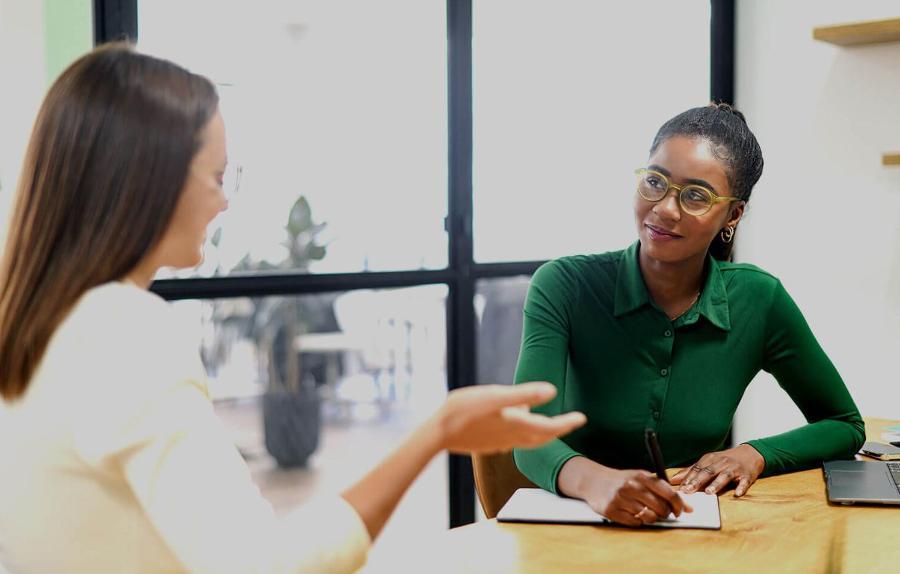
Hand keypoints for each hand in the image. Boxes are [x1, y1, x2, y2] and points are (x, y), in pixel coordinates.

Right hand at [435, 382, 585, 453]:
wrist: (438, 433)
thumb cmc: (464, 410)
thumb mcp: (495, 396)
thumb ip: (524, 394)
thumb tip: (552, 391)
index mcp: (517, 425)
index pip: (550, 427)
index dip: (567, 423)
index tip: (582, 418)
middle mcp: (512, 437)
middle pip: (542, 437)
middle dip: (558, 430)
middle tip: (572, 422)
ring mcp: (500, 443)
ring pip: (528, 440)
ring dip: (542, 433)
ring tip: (548, 422)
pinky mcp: (489, 443)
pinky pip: (514, 441)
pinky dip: (524, 434)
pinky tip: (516, 424)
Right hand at [572, 462, 689, 526]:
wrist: (593, 480)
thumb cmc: (622, 480)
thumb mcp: (640, 478)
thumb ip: (663, 490)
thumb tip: (689, 508)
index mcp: (641, 476)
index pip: (669, 493)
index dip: (679, 505)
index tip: (680, 511)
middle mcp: (631, 486)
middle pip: (661, 508)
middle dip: (664, 513)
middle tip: (660, 511)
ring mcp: (620, 499)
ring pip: (649, 518)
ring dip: (650, 518)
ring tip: (644, 511)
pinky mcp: (611, 511)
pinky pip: (635, 523)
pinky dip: (637, 521)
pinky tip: (631, 513)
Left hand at [670, 444, 765, 496]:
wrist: (750, 453)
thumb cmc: (726, 460)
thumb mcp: (708, 462)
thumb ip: (691, 471)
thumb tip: (673, 479)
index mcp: (710, 459)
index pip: (697, 469)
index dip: (688, 478)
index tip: (680, 488)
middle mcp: (721, 462)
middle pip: (708, 472)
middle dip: (697, 481)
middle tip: (689, 491)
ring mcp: (734, 469)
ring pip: (724, 475)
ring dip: (716, 484)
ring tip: (708, 492)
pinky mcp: (747, 475)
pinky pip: (744, 482)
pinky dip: (741, 487)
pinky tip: (737, 493)